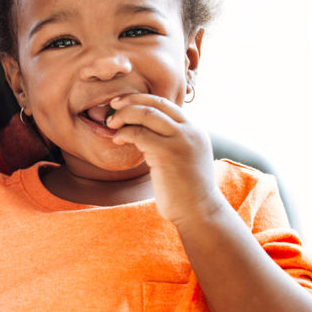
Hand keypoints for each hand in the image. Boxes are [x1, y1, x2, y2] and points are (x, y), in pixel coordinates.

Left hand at [106, 93, 225, 223]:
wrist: (199, 211)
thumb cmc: (186, 190)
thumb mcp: (183, 157)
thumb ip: (171, 141)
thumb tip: (146, 131)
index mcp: (194, 129)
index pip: (165, 103)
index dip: (141, 99)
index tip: (123, 103)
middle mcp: (190, 130)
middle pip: (155, 102)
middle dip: (130, 101)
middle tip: (112, 106)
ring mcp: (180, 140)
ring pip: (146, 113)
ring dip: (124, 115)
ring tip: (111, 123)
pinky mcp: (167, 153)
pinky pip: (139, 133)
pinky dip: (124, 133)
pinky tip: (117, 139)